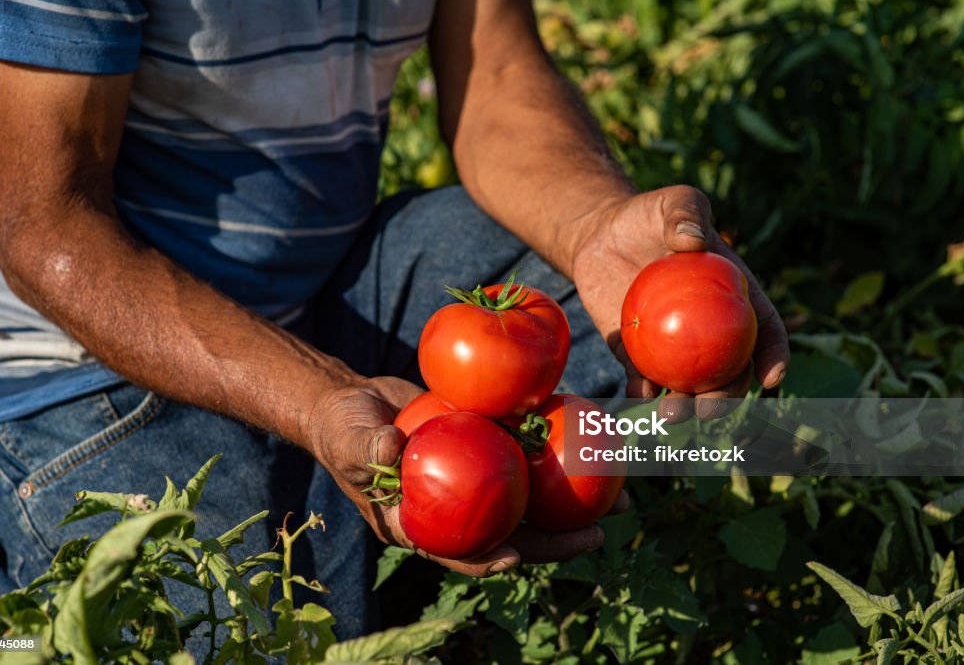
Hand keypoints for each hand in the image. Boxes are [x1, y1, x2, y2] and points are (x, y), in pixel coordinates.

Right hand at [306, 376, 620, 574]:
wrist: (356, 402)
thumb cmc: (343, 430)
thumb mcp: (348, 439)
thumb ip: (367, 448)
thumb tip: (391, 446)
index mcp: (423, 524)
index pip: (458, 552)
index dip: (486, 560)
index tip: (516, 557)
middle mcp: (457, 509)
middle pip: (510, 533)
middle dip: (555, 540)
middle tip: (597, 535)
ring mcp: (476, 481)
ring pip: (528, 499)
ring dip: (572, 502)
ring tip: (620, 496)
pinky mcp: (488, 450)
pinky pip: (525, 453)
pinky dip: (555, 450)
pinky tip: (589, 438)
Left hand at [571, 185, 790, 419]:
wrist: (600, 234)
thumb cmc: (647, 215)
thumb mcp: (673, 202)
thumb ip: (686, 213)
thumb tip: (693, 240)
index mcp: (732, 297)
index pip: (763, 330)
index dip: (774, 357)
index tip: (771, 377)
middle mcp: (708, 328)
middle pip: (729, 371)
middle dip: (726, 398)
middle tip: (710, 409)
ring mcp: (672, 343)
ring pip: (687, 384)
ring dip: (684, 406)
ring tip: (672, 415)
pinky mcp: (635, 350)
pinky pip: (642, 376)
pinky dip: (642, 390)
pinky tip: (638, 394)